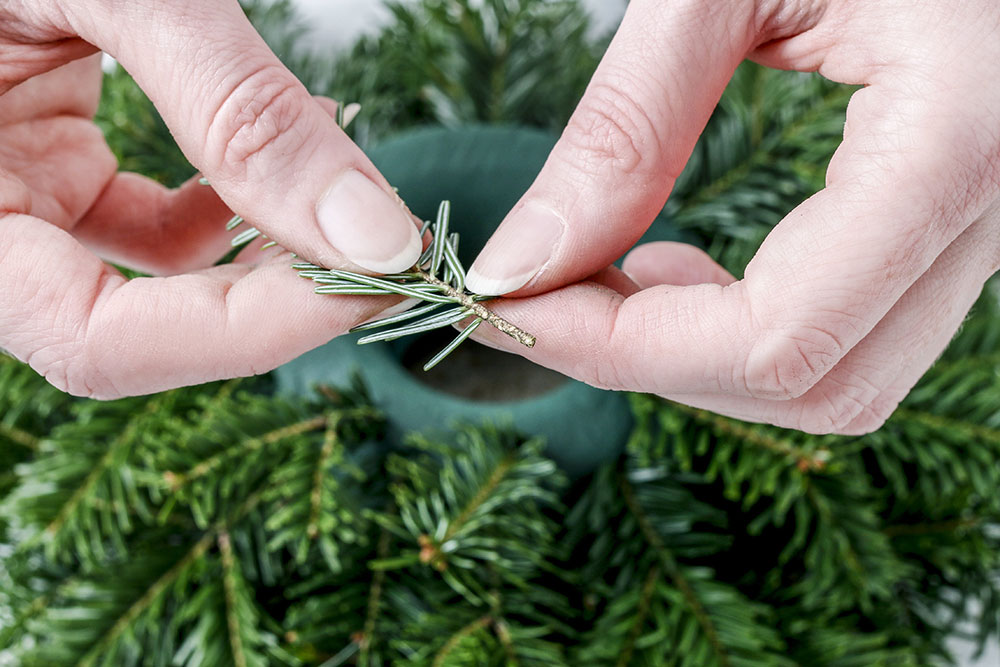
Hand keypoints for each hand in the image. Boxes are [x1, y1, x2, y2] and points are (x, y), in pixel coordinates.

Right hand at [0, 1, 422, 397]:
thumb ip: (238, 106)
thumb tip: (374, 233)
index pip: (95, 340)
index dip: (240, 336)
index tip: (365, 286)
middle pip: (132, 332)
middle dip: (268, 306)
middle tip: (383, 259)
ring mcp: (14, 194)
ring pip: (150, 284)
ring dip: (260, 258)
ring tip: (347, 206)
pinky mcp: (51, 161)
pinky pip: (145, 225)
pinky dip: (225, 206)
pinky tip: (280, 157)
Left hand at [464, 0, 999, 433]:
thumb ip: (626, 126)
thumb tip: (524, 264)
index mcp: (954, 143)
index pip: (774, 336)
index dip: (623, 349)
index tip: (512, 310)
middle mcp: (993, 211)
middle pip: (811, 384)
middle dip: (651, 362)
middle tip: (546, 297)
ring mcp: (980, 227)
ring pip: (837, 380)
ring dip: (697, 358)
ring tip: (612, 273)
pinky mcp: (946, 223)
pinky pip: (849, 333)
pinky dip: (740, 331)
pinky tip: (672, 268)